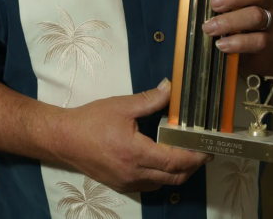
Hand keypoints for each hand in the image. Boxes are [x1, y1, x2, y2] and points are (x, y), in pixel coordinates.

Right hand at [55, 79, 212, 193]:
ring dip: (177, 173)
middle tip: (201, 153)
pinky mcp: (120, 184)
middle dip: (192, 167)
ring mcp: (127, 181)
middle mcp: (134, 173)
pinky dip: (161, 177)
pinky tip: (162, 163)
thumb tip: (170, 87)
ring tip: (185, 156)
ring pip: (162, 183)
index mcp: (136, 153)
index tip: (207, 149)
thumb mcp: (121, 106)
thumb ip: (149, 99)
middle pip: (174, 177)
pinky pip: (149, 185)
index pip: (175, 161)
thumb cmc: (91, 121)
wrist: (64, 138)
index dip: (195, 157)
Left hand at [202, 0, 272, 67]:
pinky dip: (238, 42)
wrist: (263, 52)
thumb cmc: (239, 24)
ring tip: (210, 28)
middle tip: (214, 3)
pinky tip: (221, 44)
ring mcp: (270, 23)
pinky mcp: (269, 43)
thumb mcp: (232, 7)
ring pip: (257, 16)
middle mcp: (267, 3)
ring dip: (230, 21)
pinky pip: (257, 41)